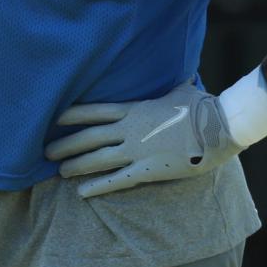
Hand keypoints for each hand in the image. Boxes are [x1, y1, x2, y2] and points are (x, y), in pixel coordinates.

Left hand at [46, 82, 240, 197]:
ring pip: (98, 159)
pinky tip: (82, 193)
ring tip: (60, 171)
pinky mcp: (148, 170)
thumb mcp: (183, 89)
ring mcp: (138, 150)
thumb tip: (183, 73)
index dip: (73, 116)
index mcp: (136, 109)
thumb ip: (175, 84)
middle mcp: (131, 129)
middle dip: (67, 144)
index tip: (55, 119)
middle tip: (47, 152)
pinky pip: (117, 180)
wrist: (219, 126)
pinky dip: (98, 186)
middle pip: (90, 137)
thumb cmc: (203, 105)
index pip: (96, 111)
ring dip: (76, 165)